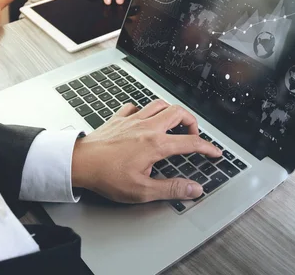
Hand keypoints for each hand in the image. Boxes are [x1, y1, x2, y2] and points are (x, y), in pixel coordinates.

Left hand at [71, 100, 221, 202]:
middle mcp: (147, 127)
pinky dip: (144, 111)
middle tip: (193, 135)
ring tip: (174, 125)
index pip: (191, 142)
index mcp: (155, 144)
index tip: (215, 152)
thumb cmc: (106, 176)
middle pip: (178, 112)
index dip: (207, 147)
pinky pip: (135, 106)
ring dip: (171, 112)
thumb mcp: (142, 190)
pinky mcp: (118, 118)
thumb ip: (171, 189)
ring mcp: (132, 120)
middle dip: (191, 122)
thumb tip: (194, 189)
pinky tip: (143, 121)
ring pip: (159, 104)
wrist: (79, 163)